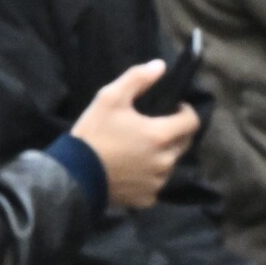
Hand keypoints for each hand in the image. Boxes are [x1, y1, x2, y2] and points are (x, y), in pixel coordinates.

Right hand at [71, 61, 199, 209]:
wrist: (73, 174)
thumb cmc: (93, 133)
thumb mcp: (110, 98)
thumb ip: (137, 79)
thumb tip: (160, 66)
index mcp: (161, 136)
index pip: (192, 122)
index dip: (186, 113)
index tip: (173, 109)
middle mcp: (165, 161)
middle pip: (183, 143)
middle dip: (175, 132)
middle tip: (153, 127)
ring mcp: (157, 182)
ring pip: (170, 163)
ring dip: (162, 154)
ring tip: (139, 148)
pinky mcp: (146, 198)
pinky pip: (156, 183)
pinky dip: (149, 175)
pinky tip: (132, 169)